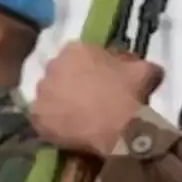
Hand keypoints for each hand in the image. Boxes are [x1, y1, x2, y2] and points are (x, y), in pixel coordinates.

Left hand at [31, 43, 163, 155]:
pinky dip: (53, 125)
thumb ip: (137, 63)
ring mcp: (42, 91)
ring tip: (77, 119)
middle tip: (87, 101)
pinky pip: (43, 119)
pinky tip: (67, 132)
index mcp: (75, 49)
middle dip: (70, 85)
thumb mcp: (145, 70)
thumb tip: (139, 66)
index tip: (99, 82)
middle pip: (59, 75)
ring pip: (49, 96)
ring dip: (59, 104)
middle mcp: (52, 65)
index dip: (88, 70)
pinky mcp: (37, 116)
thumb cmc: (130, 93)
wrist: (119, 127)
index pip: (77, 56)